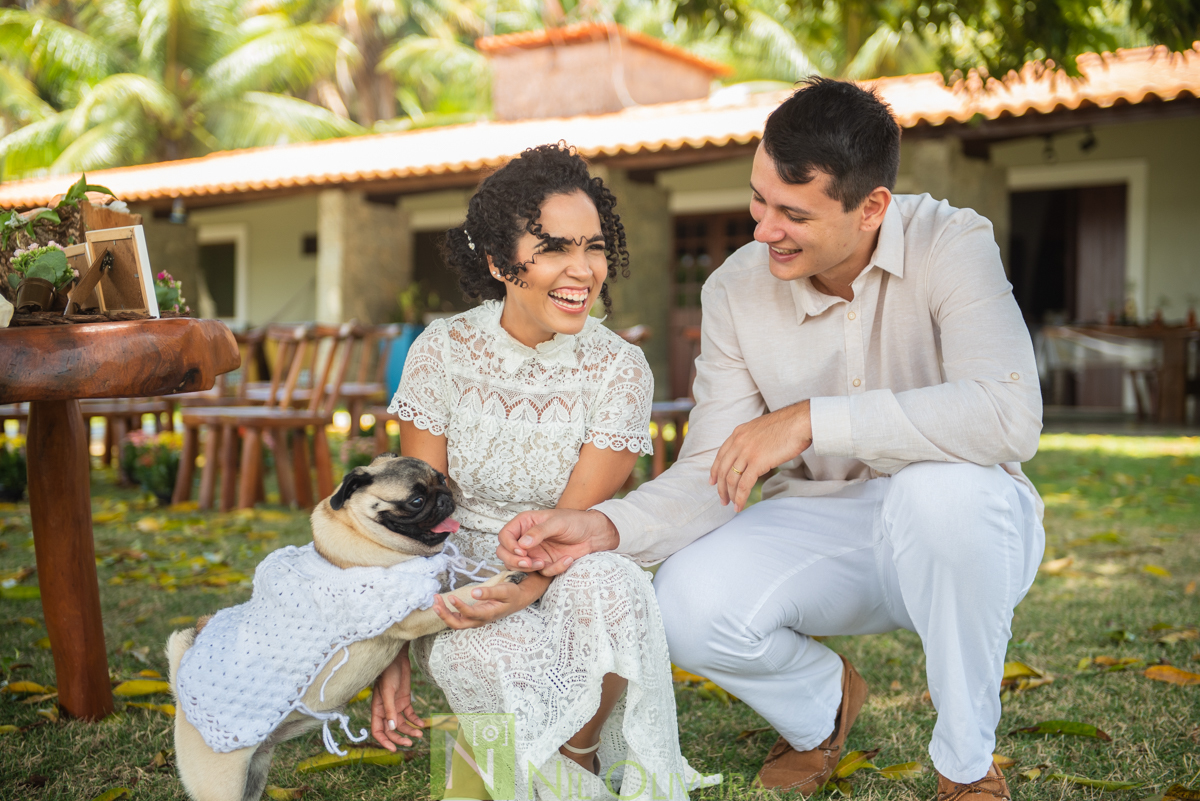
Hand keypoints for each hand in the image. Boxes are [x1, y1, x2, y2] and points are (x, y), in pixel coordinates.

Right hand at [370, 645, 423, 750]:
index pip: (378, 731)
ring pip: (402, 724)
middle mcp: (386, 710)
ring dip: (410, 730)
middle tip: (411, 743)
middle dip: (400, 738)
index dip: (384, 741)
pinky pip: (410, 715)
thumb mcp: (388, 691)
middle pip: (392, 730)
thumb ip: (390, 709)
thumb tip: (392, 727)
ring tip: (420, 734)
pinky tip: (422, 724)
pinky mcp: (405, 700)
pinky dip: (416, 720)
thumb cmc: (388, 673)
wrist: (398, 658)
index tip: (394, 749)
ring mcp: (396, 706)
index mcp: (377, 709)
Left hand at [432, 573, 547, 628]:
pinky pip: (457, 618)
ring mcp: (475, 620)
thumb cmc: (511, 594)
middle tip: (436, 603)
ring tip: (436, 600)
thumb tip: (475, 592)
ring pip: (456, 623)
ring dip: (444, 613)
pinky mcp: (472, 617)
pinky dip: (448, 612)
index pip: (470, 614)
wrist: (516, 600)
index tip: (451, 596)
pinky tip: (442, 603)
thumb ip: (489, 592)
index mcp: (488, 614)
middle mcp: (480, 620)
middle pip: (458, 625)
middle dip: (445, 615)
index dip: (459, 607)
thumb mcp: (504, 590)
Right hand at [496, 509, 618, 575]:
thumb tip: (522, 544)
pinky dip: (554, 569)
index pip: (505, 535)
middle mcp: (526, 539)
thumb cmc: (575, 522)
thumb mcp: (557, 522)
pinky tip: (567, 560)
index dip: (509, 545)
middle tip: (528, 562)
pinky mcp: (545, 564)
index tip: (521, 551)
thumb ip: (538, 532)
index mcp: (525, 523)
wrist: (594, 534)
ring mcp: (534, 552)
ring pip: (518, 566)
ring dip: (529, 568)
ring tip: (543, 564)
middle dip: (514, 561)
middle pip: (504, 553)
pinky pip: (541, 573)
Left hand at [710, 400, 812, 511]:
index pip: (721, 455)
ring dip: (730, 495)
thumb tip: (754, 455)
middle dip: (721, 487)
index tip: (713, 482)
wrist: (800, 421)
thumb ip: (753, 441)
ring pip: (731, 479)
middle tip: (723, 500)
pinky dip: (740, 498)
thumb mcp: (762, 429)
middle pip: (723, 469)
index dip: (715, 470)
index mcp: (739, 433)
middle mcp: (739, 442)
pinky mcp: (757, 462)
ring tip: (732, 505)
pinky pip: (744, 485)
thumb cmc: (788, 425)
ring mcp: (746, 452)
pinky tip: (740, 505)